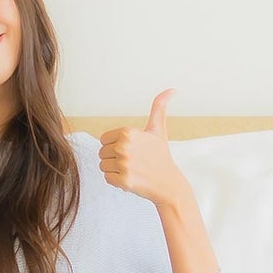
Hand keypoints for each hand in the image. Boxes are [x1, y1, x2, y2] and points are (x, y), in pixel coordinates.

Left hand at [98, 89, 190, 206]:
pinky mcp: (123, 181)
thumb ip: (159, 108)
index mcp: (128, 133)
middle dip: (114, 158)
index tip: (130, 149)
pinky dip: (116, 180)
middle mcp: (124, 147)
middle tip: (132, 161)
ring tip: (131, 169)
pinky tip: (131, 178)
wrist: (168, 183)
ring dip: (114, 169)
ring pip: (103, 166)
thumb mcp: (158, 130)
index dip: (115, 145)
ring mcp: (124, 165)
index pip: (104, 139)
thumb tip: (171, 89)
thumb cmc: (161, 155)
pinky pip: (107, 178)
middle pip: (102, 153)